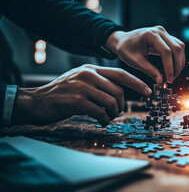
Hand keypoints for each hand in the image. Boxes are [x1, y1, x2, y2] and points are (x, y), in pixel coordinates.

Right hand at [12, 64, 151, 125]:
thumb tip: (119, 93)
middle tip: (115, 113)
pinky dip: (104, 120)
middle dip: (121, 105)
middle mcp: (88, 75)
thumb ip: (98, 82)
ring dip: (113, 114)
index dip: (137, 83)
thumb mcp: (80, 81)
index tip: (149, 91)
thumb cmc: (62, 94)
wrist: (37, 102)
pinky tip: (100, 122)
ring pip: (112, 102)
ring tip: (107, 118)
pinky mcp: (77, 101)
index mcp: (91, 69)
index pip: (120, 74)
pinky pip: (101, 112)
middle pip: (118, 90)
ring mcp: (82, 87)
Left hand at [105, 26, 184, 83]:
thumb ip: (149, 71)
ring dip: (179, 62)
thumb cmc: (126, 49)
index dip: (169, 67)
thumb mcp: (135, 61)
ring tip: (173, 75)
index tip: (169, 79)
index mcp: (151, 35)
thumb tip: (161, 81)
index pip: (166, 52)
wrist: (122, 41)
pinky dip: (177, 58)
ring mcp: (164, 33)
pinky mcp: (166, 37)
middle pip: (177, 48)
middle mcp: (160, 31)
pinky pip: (177, 46)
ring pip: (180, 47)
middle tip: (172, 79)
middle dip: (177, 66)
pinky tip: (173, 68)